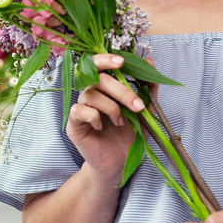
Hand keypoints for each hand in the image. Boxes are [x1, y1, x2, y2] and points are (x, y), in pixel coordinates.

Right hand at [66, 54, 152, 186]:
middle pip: (98, 78)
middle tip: (138, 107)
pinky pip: (79, 110)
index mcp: (104, 88)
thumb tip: (149, 61)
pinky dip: (94, 117)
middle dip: (122, 91)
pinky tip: (102, 127)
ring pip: (90, 94)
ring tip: (121, 123)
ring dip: (112, 108)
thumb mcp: (145, 111)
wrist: (120, 163)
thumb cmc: (129, 136)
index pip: (98, 65)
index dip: (106, 59)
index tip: (122, 62)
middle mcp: (90, 94)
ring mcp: (80, 107)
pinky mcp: (73, 123)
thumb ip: (148, 88)